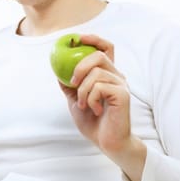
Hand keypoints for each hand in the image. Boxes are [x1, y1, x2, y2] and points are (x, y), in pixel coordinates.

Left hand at [58, 34, 145, 180]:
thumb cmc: (93, 122)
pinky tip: (93, 109)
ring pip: (96, 73)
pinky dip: (90, 98)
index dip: (94, 39)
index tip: (78, 38)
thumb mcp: (76, 100)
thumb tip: (56, 70)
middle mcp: (117, 76)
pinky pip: (99, 87)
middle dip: (80, 66)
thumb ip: (70, 85)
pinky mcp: (122, 94)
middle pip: (99, 55)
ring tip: (84, 104)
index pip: (106, 48)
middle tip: (72, 81)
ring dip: (82, 90)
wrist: (107, 142)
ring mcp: (121, 84)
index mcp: (107, 74)